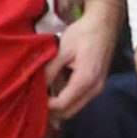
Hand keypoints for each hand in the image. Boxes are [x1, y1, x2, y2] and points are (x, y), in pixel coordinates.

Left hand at [47, 3, 117, 123]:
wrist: (103, 26)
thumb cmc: (83, 34)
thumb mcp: (63, 49)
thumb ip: (51, 68)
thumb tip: (39, 84)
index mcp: (85, 81)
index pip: (64, 104)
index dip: (48, 105)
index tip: (33, 97)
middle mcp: (94, 90)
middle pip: (70, 111)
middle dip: (53, 110)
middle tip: (36, 99)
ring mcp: (97, 89)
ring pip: (75, 106)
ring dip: (60, 103)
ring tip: (44, 92)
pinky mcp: (96, 84)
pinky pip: (80, 97)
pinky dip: (67, 96)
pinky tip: (55, 85)